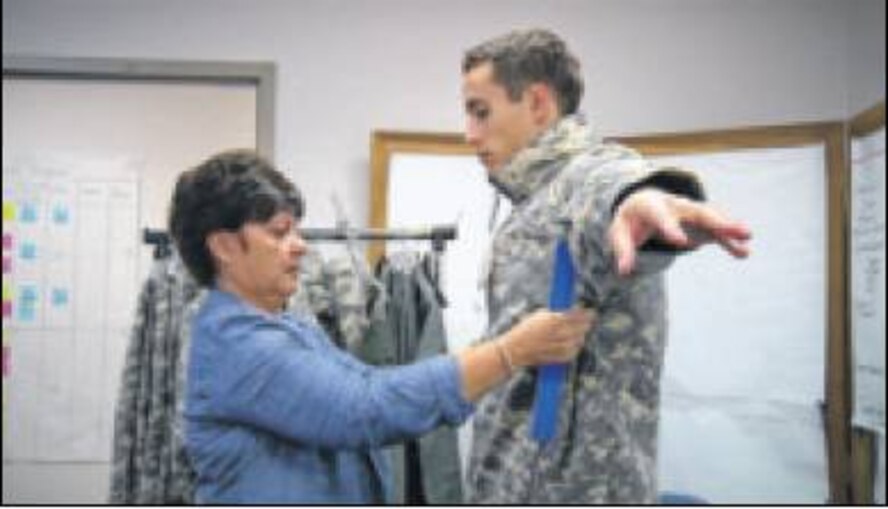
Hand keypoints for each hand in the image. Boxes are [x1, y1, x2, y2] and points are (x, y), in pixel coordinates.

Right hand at [501, 307, 594, 366]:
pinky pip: (572, 352)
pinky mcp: (557, 357)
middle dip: (586, 324)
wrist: (513, 350)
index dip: (585, 313)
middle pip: (581, 327)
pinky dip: (575, 349)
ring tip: (580, 333)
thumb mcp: (538, 316)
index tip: (591, 312)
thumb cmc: (524, 330)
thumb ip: (554, 314)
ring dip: (581, 336)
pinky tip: (573, 345)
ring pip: (578, 340)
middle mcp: (557, 333)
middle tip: (589, 322)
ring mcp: (558, 346)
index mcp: (552, 320)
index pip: (576, 315)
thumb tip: (568, 313)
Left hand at [609, 188, 751, 275]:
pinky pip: (716, 231)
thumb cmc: (630, 222)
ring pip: (713, 217)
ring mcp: (690, 213)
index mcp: (651, 206)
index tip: (681, 243)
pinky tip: (743, 252)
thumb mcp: (619, 233)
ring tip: (748, 237)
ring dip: (730, 226)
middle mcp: (675, 206)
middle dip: (717, 220)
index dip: (670, 228)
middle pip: (697, 211)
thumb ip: (623, 250)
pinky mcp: (699, 223)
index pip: (661, 216)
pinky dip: (729, 241)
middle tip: (735, 230)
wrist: (642, 204)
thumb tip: (624, 271)